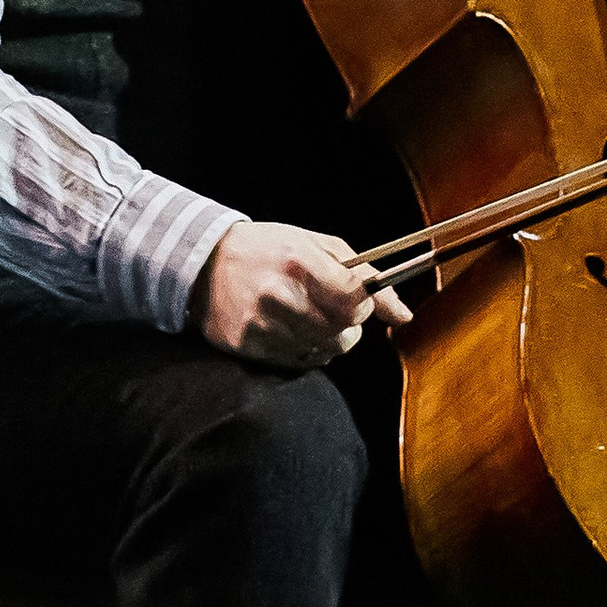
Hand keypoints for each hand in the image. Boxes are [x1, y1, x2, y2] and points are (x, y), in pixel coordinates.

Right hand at [190, 219, 411, 368]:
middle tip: (329, 306)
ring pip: (326, 349)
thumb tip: (403, 315)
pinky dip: (305, 349)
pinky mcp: (249, 346)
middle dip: (348, 322)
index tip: (356, 299)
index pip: (357, 299)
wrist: (203, 263)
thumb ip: (363, 273)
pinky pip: (299, 362)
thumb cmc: (267, 249)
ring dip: (327, 337)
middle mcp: (280, 294)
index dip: (365, 304)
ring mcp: (262, 323)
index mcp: (299, 261)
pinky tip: (290, 328)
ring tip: (306, 315)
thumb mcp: (315, 244)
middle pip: (345, 329)